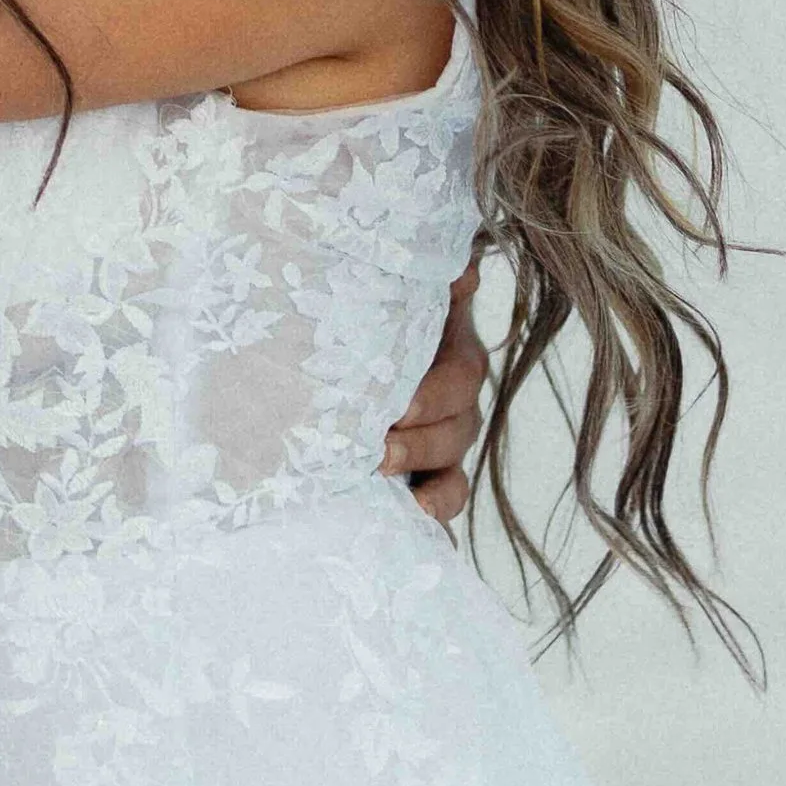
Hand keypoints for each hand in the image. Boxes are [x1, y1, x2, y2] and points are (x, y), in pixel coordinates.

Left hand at [381, 258, 489, 525]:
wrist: (322, 354)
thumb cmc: (356, 313)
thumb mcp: (391, 291)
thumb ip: (431, 283)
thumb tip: (462, 268)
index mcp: (449, 348)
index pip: (463, 371)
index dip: (435, 393)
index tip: (399, 406)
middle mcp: (454, 398)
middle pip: (457, 423)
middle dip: (418, 438)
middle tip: (377, 443)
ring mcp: (443, 441)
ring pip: (453, 466)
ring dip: (421, 473)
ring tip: (378, 472)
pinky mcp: (426, 477)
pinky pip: (443, 500)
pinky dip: (434, 511)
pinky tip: (412, 518)